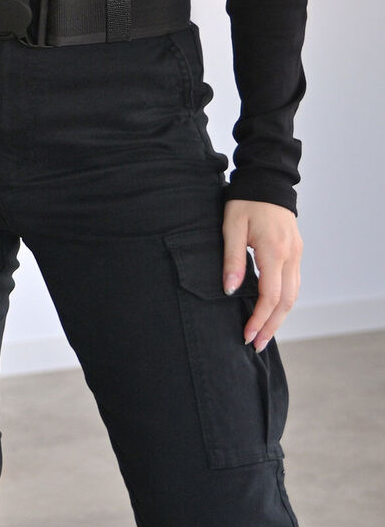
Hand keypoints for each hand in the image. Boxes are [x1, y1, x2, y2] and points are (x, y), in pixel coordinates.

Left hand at [222, 198, 301, 351]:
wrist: (266, 181)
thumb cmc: (245, 202)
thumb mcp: (231, 226)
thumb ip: (232, 258)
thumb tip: (230, 289)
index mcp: (274, 251)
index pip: (270, 296)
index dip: (259, 319)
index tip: (246, 335)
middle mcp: (291, 256)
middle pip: (286, 302)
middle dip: (271, 326)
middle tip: (256, 345)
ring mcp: (297, 255)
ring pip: (293, 295)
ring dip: (279, 317)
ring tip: (264, 334)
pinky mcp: (296, 252)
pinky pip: (294, 284)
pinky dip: (284, 302)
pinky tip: (272, 311)